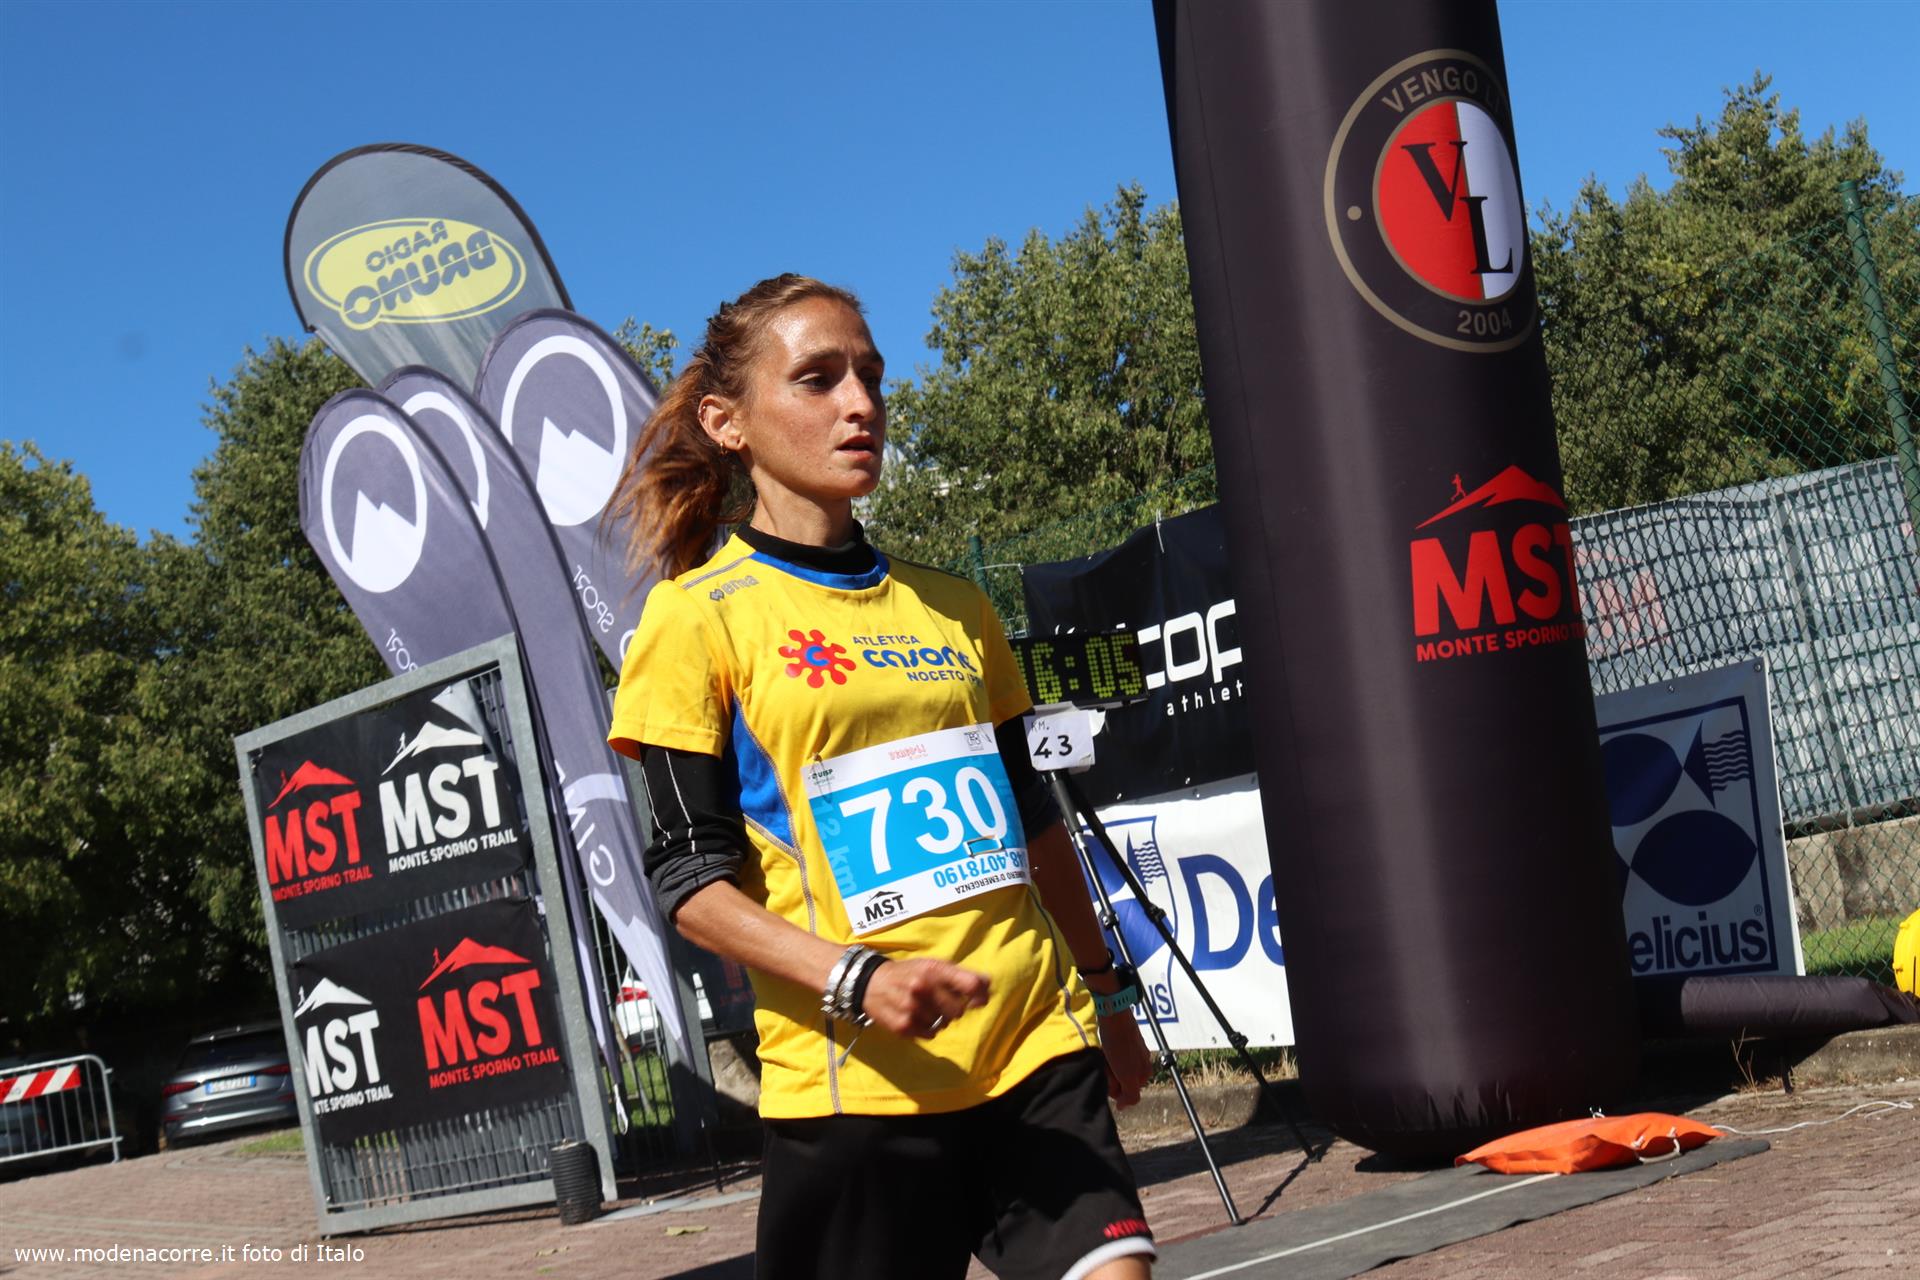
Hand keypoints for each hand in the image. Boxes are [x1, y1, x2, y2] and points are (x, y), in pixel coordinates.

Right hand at [861, 958, 989, 1038]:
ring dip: (938, 1019)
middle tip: (941, 1002)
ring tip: (924, 1008)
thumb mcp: (934, 966)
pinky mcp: (903, 1026)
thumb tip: (988, 987)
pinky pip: (930, 1034)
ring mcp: (912, 1008)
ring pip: (944, 1024)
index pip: (971, 985)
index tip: (977, 1000)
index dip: (979, 995)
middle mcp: (923, 987)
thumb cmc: (909, 973)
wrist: (869, 983)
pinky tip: (915, 1017)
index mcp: (934, 969)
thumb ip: (962, 975)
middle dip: (954, 1009)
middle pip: (959, 1011)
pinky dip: (926, 1028)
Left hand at [1096, 1006, 1151, 1107]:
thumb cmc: (1121, 1048)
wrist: (1115, 1018)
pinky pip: (1112, 1057)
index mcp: (1145, 1072)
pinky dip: (1106, 1057)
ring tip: (1104, 1057)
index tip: (1111, 1078)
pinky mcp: (1123, 1042)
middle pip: (1122, 1081)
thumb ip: (1130, 1095)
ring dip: (1108, 1067)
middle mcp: (1142, 1063)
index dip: (1116, 1089)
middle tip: (1107, 1066)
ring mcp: (1133, 1052)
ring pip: (1116, 1069)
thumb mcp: (1128, 1076)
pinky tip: (1103, 1050)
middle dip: (1112, 1077)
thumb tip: (1123, 1107)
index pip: (1127, 1093)